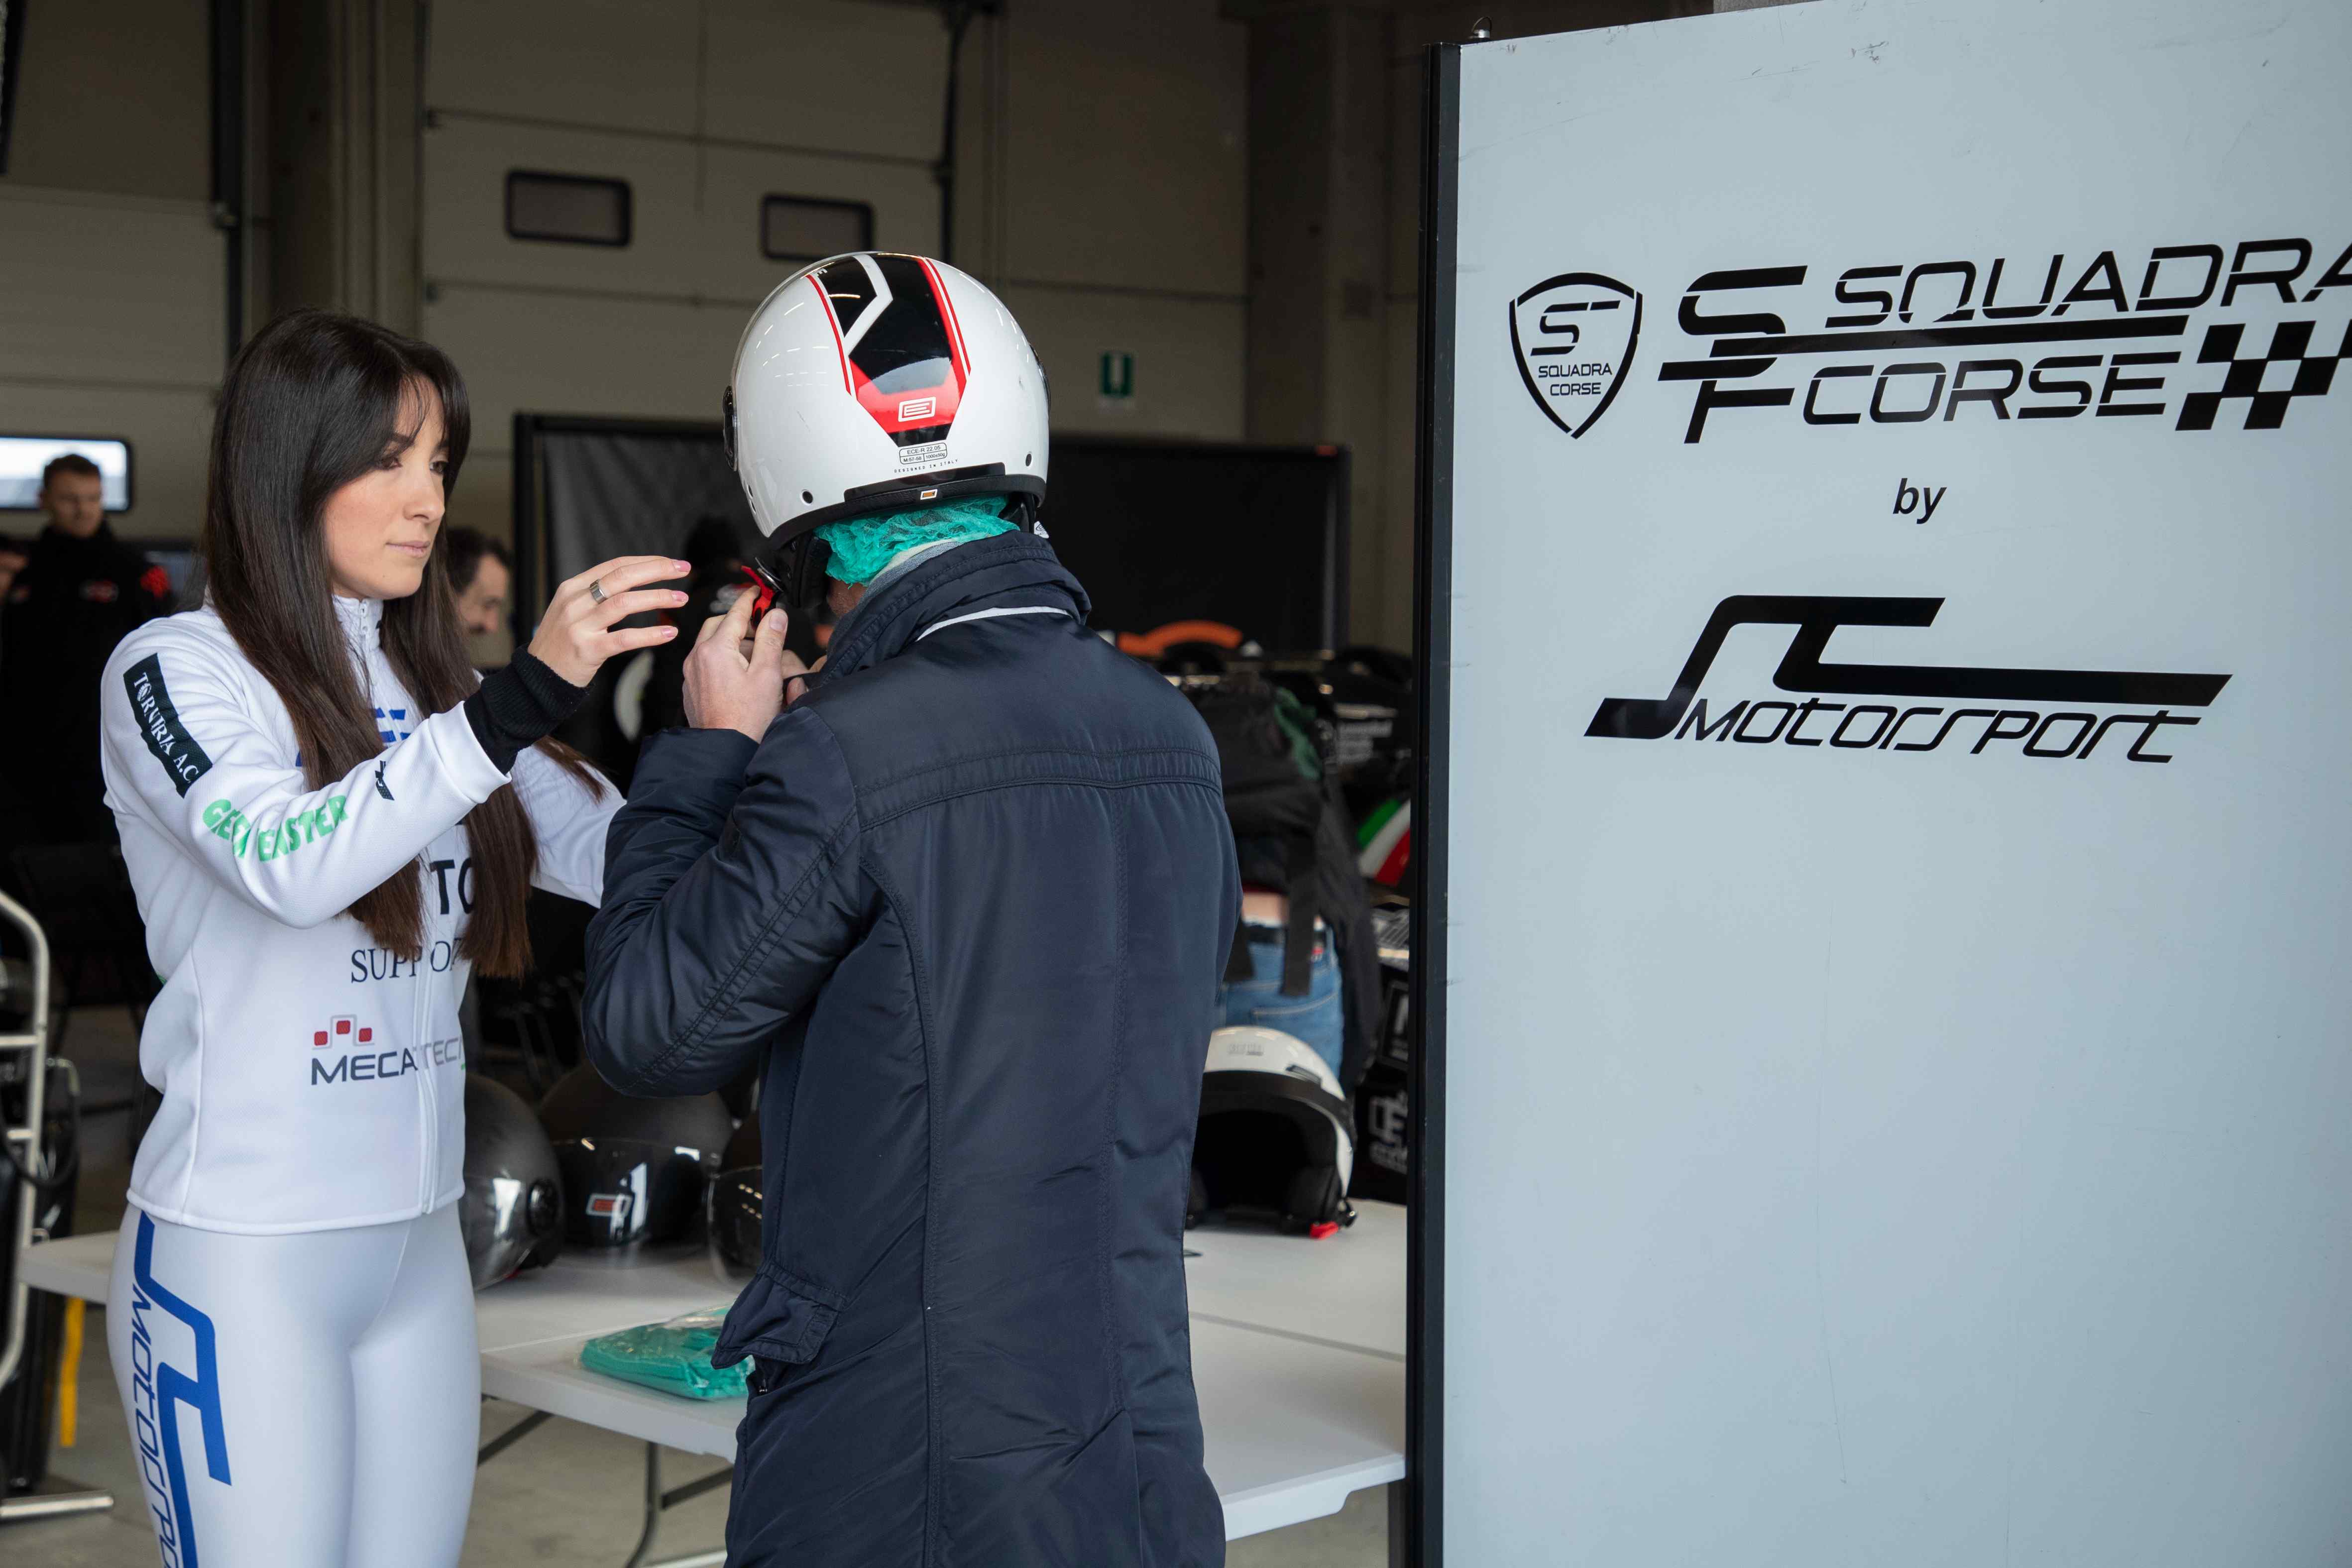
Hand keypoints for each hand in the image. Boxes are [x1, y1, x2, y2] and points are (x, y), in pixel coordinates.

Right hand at [527, 556, 691, 685]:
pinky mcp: (587, 649)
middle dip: (656, 570)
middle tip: (683, 569)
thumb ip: (596, 595)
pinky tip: (668, 632)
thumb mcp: (571, 610)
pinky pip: (624, 639)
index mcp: (573, 588)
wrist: (537, 676)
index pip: (615, 565)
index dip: (646, 561)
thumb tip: (635, 580)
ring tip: (680, 599)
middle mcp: (575, 602)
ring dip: (657, 598)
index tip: (671, 562)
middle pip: (621, 577)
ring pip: (624, 603)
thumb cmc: (561, 642)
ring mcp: (579, 625)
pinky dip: (649, 634)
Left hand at [685, 585, 809, 740]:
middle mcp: (697, 656)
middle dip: (739, 621)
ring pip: (709, 642)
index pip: (735, 613)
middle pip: (718, 624)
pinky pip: (704, 660)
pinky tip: (738, 674)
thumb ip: (770, 640)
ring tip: (754, 657)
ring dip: (730, 640)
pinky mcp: (691, 686)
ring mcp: (692, 672)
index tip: (759, 590)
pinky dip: (720, 657)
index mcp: (716, 649)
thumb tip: (775, 614)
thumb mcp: (767, 674)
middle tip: (761, 628)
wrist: (724, 749)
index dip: (750, 599)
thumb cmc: (747, 717)